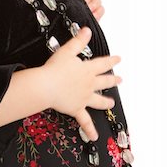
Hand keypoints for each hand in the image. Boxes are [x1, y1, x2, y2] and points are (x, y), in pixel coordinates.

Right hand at [43, 27, 121, 141]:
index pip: (103, 63)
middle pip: (104, 81)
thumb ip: (79, 41)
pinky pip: (84, 121)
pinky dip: (89, 129)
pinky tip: (95, 136)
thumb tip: (87, 30)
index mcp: (87, 69)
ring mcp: (84, 98)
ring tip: (111, 103)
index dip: (111, 60)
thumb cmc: (55, 69)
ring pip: (99, 100)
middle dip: (112, 79)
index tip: (118, 58)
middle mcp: (89, 84)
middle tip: (120, 79)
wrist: (46, 86)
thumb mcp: (67, 50)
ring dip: (106, 101)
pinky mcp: (76, 109)